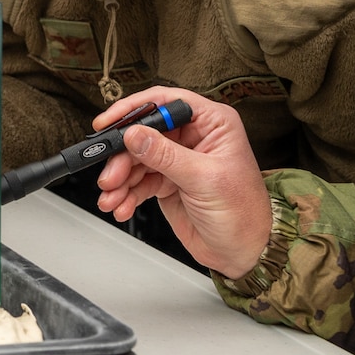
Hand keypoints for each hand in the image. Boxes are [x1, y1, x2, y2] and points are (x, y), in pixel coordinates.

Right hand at [91, 86, 272, 278]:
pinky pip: (138, 181)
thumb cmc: (243, 213)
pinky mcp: (167, 182)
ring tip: (112, 197)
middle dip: (123, 156)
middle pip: (144, 133)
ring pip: (136, 159)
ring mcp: (178, 160)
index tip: (109, 122)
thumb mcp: (204, 180)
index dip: (134, 109)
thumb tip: (134, 134)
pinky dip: (126, 194)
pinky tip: (122, 206)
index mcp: (211, 123)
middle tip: (110, 176)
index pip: (166, 102)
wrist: (244, 253)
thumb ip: (166, 156)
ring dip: (120, 179)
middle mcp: (192, 137)